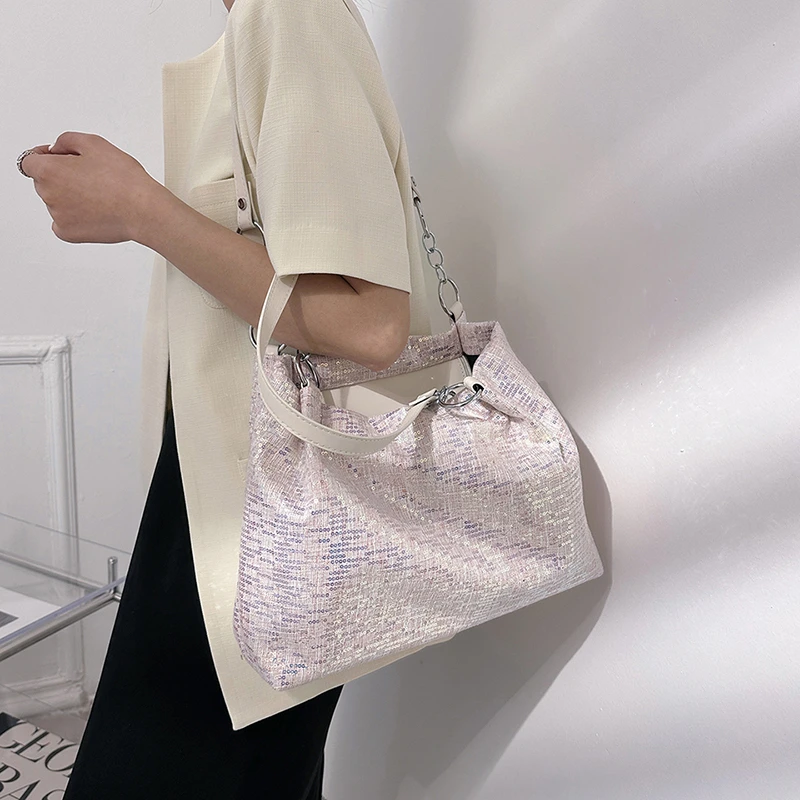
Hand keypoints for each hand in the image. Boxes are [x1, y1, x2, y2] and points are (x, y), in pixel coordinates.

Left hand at [20, 131, 158, 244]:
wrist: (143, 210)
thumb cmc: (124, 179)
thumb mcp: (94, 142)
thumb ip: (66, 140)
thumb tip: (56, 149)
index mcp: (49, 171)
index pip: (29, 162)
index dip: (43, 157)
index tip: (56, 158)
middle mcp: (48, 194)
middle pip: (43, 182)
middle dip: (60, 177)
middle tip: (89, 177)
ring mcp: (57, 216)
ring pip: (56, 202)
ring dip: (69, 197)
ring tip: (98, 195)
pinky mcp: (69, 234)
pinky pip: (62, 223)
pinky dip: (74, 217)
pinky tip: (93, 211)